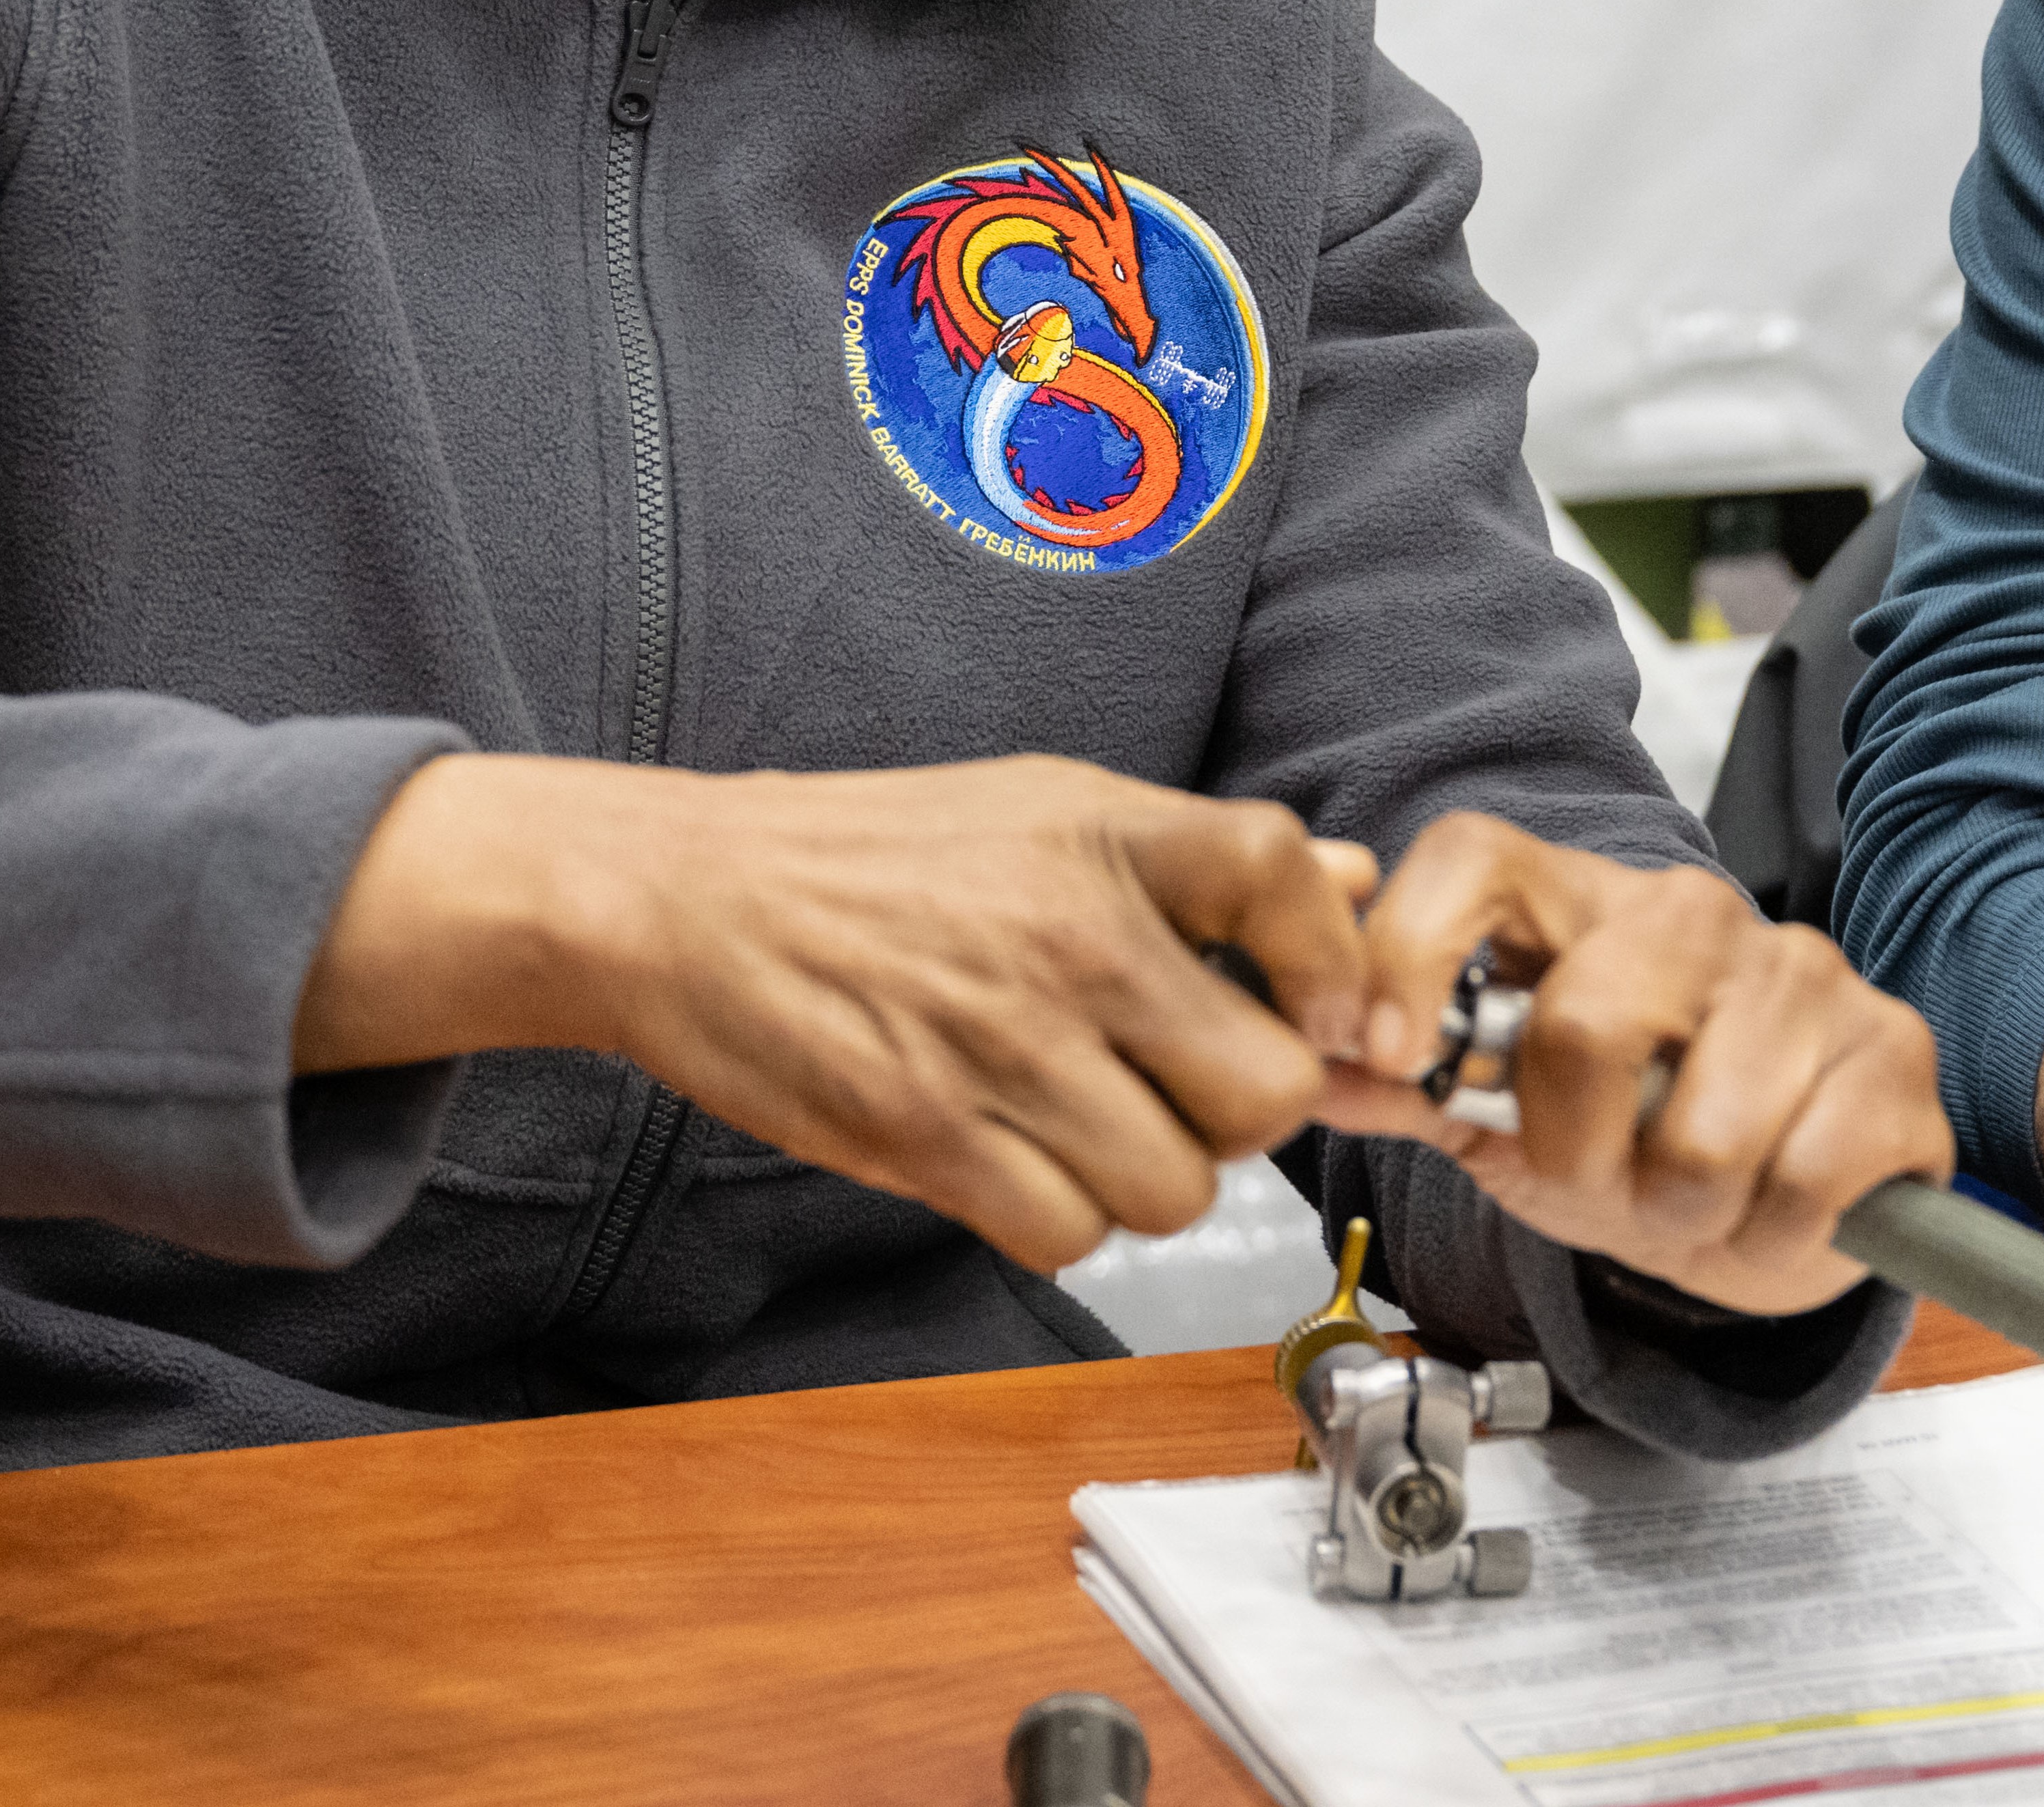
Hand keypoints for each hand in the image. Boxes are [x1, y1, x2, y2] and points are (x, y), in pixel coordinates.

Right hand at [297, 751, 1377, 1273]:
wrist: (685, 898)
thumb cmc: (872, 852)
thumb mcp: (1050, 807)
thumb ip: (1209, 860)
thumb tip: (1358, 881)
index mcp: (1107, 836)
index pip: (1287, 880)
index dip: (1330, 962)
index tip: (1308, 1004)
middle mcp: (1072, 940)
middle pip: (1263, 1092)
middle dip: (1237, 1114)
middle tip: (1180, 1088)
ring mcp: (1002, 1048)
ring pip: (1172, 1189)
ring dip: (1144, 1179)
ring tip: (1085, 1125)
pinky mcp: (928, 1137)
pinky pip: (1068, 1237)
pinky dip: (1058, 1222)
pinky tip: (1016, 1161)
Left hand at [1314, 815, 1952, 1317]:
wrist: (1779, 1203)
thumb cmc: (1634, 1142)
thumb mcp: (1504, 1119)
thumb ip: (1404, 1084)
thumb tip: (1303, 1063)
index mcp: (1580, 908)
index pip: (1476, 858)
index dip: (1413, 948)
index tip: (1392, 1054)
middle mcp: (1692, 916)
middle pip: (1584, 1021)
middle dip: (1579, 1152)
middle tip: (1605, 1182)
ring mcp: (1804, 974)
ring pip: (1703, 1131)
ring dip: (1683, 1209)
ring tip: (1692, 1198)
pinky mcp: (1894, 1052)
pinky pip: (1808, 1175)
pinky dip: (1775, 1232)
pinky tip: (1775, 1207)